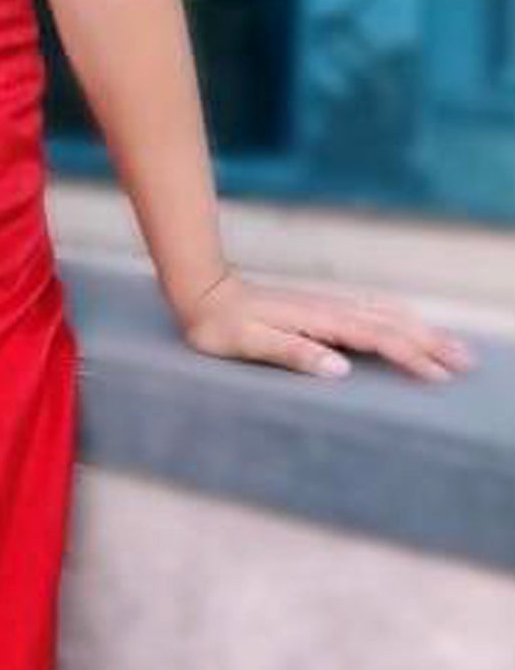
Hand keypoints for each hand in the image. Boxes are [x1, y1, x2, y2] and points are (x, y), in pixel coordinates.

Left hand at [173, 266, 476, 381]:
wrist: (203, 292)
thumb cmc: (220, 326)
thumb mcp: (249, 344)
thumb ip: (293, 354)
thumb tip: (339, 368)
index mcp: (321, 321)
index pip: (378, 340)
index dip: (411, 358)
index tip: (439, 377)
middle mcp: (332, 309)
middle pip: (394, 326)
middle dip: (432, 344)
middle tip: (466, 363)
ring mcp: (329, 306)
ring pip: (388, 316)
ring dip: (423, 331)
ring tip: (452, 347)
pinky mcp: (323, 308)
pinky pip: (374, 312)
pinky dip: (401, 319)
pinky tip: (410, 323)